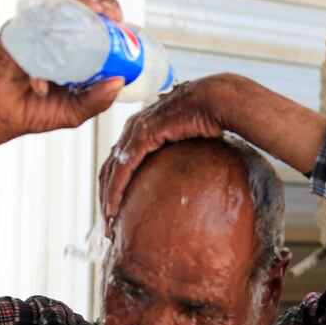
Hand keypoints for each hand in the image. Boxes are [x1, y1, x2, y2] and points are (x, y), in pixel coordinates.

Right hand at [0, 0, 125, 141]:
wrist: (0, 117)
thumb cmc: (35, 112)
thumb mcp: (74, 111)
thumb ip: (97, 101)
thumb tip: (119, 82)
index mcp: (72, 50)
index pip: (94, 23)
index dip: (109, 14)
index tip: (119, 21)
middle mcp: (55, 36)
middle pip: (79, 8)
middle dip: (98, 4)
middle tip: (109, 14)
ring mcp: (35, 32)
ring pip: (57, 7)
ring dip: (77, 5)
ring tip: (93, 14)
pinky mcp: (15, 34)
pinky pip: (31, 26)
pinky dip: (45, 36)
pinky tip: (54, 46)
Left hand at [99, 74, 242, 229]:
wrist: (219, 99)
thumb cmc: (212, 118)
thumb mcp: (188, 141)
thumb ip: (178, 155)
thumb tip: (187, 176)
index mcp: (141, 128)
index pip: (118, 162)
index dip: (113, 187)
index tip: (115, 213)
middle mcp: (133, 128)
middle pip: (109, 168)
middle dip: (106, 197)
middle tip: (108, 225)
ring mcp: (136, 130)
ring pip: (111, 171)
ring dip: (107, 199)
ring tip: (109, 224)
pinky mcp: (143, 135)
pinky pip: (123, 168)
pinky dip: (115, 190)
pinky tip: (112, 209)